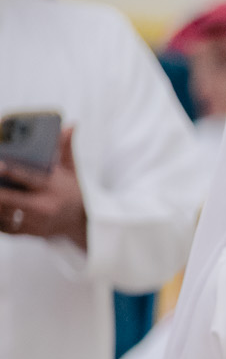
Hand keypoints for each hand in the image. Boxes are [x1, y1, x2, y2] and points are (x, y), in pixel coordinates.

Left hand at [0, 126, 88, 249]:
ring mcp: (36, 221)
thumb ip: (65, 148)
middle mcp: (44, 205)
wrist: (83, 222)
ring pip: (4, 213)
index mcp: (52, 187)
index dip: (10, 171)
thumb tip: (71, 125)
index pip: (28, 177)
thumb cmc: (73, 192)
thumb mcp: (71, 170)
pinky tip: (0, 211)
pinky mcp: (31, 232)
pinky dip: (0, 221)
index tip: (0, 165)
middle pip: (8, 199)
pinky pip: (7, 228)